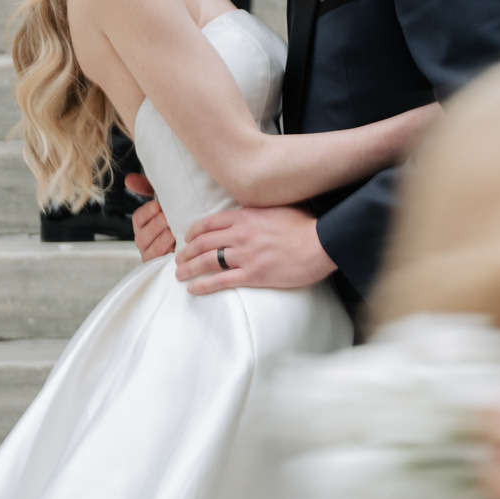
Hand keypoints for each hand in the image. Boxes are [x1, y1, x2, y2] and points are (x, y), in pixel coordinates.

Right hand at [128, 174, 173, 261]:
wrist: (198, 239)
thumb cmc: (178, 217)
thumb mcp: (165, 201)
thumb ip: (147, 189)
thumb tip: (129, 179)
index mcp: (144, 225)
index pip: (138, 218)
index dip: (146, 213)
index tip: (157, 206)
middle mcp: (145, 241)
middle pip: (141, 236)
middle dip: (153, 227)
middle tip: (166, 219)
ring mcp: (153, 255)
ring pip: (150, 252)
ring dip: (160, 242)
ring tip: (171, 234)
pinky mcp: (163, 267)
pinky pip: (161, 265)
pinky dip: (168, 258)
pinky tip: (177, 250)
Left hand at [174, 204, 336, 293]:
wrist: (321, 243)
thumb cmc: (305, 225)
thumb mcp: (277, 209)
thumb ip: (258, 212)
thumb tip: (247, 214)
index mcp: (245, 216)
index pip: (210, 222)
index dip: (194, 231)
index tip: (187, 237)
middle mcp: (241, 234)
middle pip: (203, 242)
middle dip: (186, 251)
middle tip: (178, 257)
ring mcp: (246, 255)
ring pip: (207, 261)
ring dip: (189, 268)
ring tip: (179, 274)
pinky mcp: (254, 275)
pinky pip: (221, 281)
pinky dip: (203, 285)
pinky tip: (193, 289)